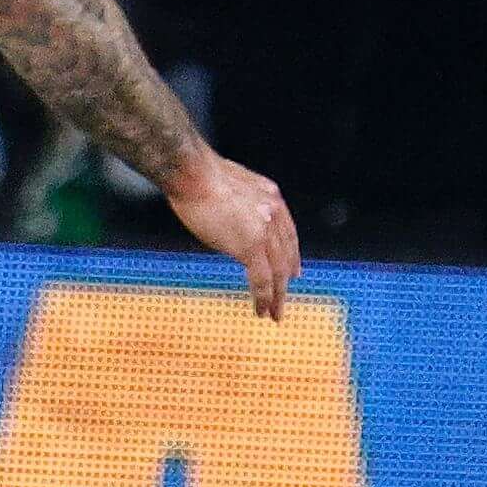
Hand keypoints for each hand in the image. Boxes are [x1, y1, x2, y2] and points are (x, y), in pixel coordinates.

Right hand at [166, 145, 298, 317]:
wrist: (193, 173)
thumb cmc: (197, 174)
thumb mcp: (230, 185)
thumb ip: (240, 205)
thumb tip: (230, 221)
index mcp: (271, 197)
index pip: (288, 234)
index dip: (291, 256)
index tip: (293, 272)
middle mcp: (274, 213)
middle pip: (286, 254)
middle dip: (286, 280)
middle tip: (283, 299)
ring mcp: (265, 230)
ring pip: (278, 271)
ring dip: (277, 295)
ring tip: (273, 313)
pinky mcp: (251, 245)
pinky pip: (262, 278)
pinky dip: (264, 296)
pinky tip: (262, 309)